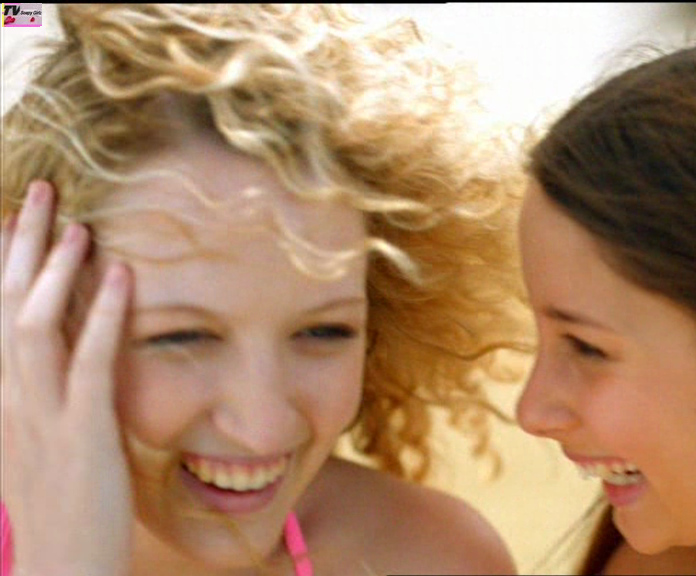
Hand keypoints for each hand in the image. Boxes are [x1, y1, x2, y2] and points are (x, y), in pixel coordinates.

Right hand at [1, 181, 132, 575]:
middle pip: (4, 304)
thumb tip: (56, 351)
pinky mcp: (80, 430)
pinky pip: (89, 360)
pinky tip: (123, 276)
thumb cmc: (57, 508)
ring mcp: (39, 414)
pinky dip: (105, 313)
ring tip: (81, 226)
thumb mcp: (34, 444)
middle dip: (20, 243)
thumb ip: (37, 395)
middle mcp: (4, 398)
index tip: (11, 217)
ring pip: (36, 322)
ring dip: (56, 268)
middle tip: (42, 191)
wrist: (60, 568)